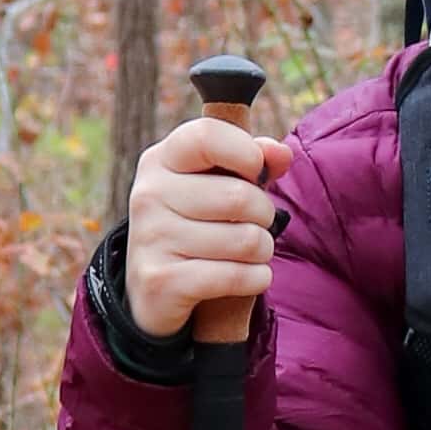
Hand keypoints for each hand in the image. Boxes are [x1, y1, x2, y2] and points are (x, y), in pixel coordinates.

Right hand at [123, 108, 278, 343]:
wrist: (156, 293)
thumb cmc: (198, 227)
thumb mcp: (220, 185)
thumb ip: (253, 161)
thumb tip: (282, 153)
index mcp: (160, 161)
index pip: (207, 136)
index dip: (246, 153)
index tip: (255, 172)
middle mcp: (148, 194)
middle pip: (240, 196)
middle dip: (265, 215)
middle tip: (254, 225)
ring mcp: (150, 238)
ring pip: (246, 240)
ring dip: (263, 251)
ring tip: (248, 253)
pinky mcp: (161, 281)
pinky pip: (237, 276)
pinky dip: (256, 278)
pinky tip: (246, 277)